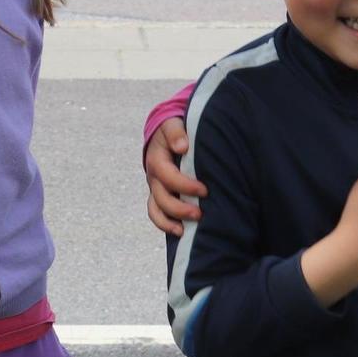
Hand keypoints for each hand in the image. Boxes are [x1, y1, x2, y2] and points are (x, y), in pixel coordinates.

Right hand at [145, 119, 205, 236]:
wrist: (164, 134)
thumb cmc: (173, 130)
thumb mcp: (172, 124)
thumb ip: (176, 133)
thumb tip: (183, 146)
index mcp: (157, 159)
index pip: (168, 176)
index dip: (185, 186)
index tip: (204, 190)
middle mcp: (153, 177)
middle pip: (161, 198)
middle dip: (180, 208)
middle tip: (200, 213)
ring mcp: (154, 188)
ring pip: (156, 210)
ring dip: (171, 221)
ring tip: (187, 229)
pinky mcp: (158, 196)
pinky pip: (156, 214)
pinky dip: (165, 225)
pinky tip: (181, 232)